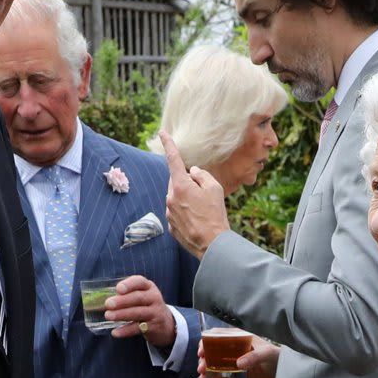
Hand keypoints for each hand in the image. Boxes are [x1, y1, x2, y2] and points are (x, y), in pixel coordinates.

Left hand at [107, 275, 174, 347]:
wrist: (165, 324)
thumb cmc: (146, 306)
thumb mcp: (141, 296)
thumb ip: (126, 295)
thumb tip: (102, 299)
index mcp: (148, 287)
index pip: (140, 282)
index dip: (129, 284)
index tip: (118, 289)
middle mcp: (154, 298)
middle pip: (138, 298)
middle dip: (122, 301)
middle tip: (108, 304)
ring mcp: (155, 312)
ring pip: (138, 313)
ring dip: (122, 314)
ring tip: (108, 316)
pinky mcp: (154, 326)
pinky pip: (138, 328)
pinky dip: (125, 330)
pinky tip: (115, 332)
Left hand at [161, 131, 229, 257]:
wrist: (212, 244)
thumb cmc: (215, 214)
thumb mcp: (214, 188)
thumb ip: (201, 175)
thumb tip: (192, 172)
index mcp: (180, 186)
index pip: (172, 160)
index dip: (168, 144)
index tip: (162, 133)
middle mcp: (170, 198)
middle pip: (176, 182)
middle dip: (187, 183)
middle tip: (203, 195)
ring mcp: (169, 213)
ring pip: (176, 198)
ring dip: (186, 199)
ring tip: (202, 211)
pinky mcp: (170, 225)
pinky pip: (176, 212)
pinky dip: (185, 213)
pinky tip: (197, 221)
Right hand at [198, 335, 278, 377]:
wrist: (287, 375)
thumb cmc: (279, 358)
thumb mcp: (268, 353)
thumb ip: (254, 356)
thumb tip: (238, 364)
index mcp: (241, 339)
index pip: (219, 336)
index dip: (207, 342)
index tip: (201, 351)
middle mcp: (236, 351)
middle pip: (214, 353)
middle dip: (205, 360)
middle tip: (201, 368)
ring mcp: (237, 364)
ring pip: (217, 367)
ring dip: (208, 372)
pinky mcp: (240, 377)